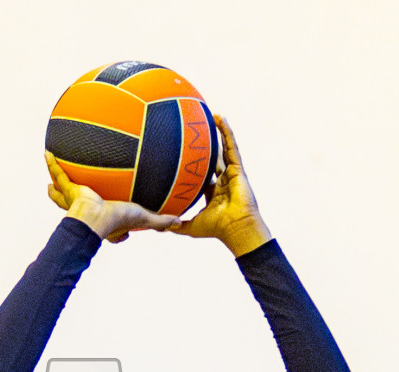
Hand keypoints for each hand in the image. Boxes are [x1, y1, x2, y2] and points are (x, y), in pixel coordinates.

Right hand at [46, 152, 177, 242]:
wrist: (95, 217)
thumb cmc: (116, 220)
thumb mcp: (142, 218)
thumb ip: (160, 221)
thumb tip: (180, 223)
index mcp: (106, 221)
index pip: (113, 231)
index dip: (119, 235)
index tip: (124, 235)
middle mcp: (88, 210)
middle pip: (81, 208)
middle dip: (77, 205)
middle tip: (75, 198)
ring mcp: (76, 200)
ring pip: (63, 193)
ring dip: (56, 187)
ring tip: (50, 182)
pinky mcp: (70, 190)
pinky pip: (60, 174)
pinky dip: (52, 164)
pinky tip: (46, 153)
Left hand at [167, 115, 272, 256]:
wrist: (235, 228)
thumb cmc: (217, 229)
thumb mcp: (192, 227)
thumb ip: (176, 225)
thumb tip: (160, 228)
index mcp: (214, 192)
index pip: (203, 174)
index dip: (196, 164)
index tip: (187, 154)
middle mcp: (223, 181)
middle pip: (214, 157)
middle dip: (208, 144)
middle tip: (199, 130)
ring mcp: (231, 174)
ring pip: (224, 148)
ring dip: (219, 132)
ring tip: (212, 116)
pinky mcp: (238, 169)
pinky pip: (231, 147)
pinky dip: (227, 132)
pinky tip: (221, 119)